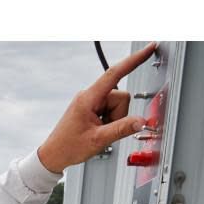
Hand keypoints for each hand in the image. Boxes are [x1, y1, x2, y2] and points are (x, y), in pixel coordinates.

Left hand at [37, 42, 157, 173]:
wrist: (53, 155)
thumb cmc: (67, 147)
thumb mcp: (98, 140)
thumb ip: (121, 129)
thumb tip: (141, 121)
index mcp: (88, 98)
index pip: (115, 73)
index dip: (134, 60)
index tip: (149, 48)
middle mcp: (89, 96)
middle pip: (121, 97)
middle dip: (119, 115)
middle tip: (104, 131)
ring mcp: (90, 102)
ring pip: (118, 105)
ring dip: (114, 120)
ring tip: (98, 131)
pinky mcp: (92, 108)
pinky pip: (111, 110)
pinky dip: (109, 121)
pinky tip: (98, 130)